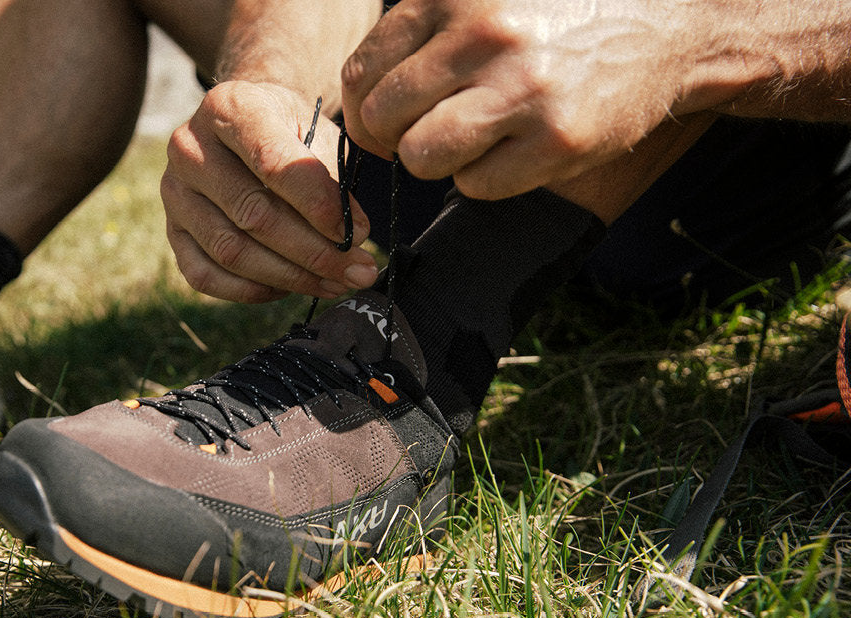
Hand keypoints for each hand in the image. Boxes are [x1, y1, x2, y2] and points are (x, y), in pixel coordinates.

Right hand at [162, 81, 378, 302]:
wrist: (245, 128)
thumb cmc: (289, 131)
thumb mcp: (317, 133)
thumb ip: (333, 179)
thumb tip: (351, 237)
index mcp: (229, 107)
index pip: (273, 163)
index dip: (317, 205)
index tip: (356, 235)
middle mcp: (190, 148)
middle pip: (252, 214)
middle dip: (313, 251)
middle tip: (357, 272)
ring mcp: (174, 193)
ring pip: (231, 251)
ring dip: (289, 277)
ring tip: (334, 284)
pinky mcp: (171, 231)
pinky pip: (205, 275)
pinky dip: (251, 290)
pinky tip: (288, 287)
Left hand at [341, 0, 697, 199]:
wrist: (671, 21)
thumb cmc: (562, 13)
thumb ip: (425, 30)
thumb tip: (361, 95)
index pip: (362, 72)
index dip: (362, 110)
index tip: (382, 120)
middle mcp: (482, 38)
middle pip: (383, 119)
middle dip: (394, 137)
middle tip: (424, 133)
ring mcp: (521, 90)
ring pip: (422, 157)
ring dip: (436, 160)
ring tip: (469, 140)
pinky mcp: (557, 140)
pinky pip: (476, 186)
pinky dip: (484, 178)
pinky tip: (513, 150)